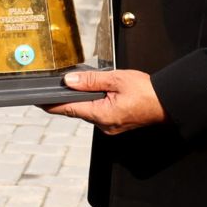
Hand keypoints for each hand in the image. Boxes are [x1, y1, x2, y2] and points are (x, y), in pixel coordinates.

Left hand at [43, 69, 166, 134]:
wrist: (168, 102)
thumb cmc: (147, 92)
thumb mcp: (116, 79)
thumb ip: (90, 81)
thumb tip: (69, 81)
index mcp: (102, 114)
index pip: (69, 110)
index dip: (52, 105)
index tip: (38, 101)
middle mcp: (104, 125)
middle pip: (78, 109)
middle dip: (71, 96)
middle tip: (64, 83)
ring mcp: (110, 126)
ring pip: (89, 110)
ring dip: (86, 98)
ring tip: (89, 84)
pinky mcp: (116, 124)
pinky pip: (100, 112)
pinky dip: (96, 102)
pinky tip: (102, 92)